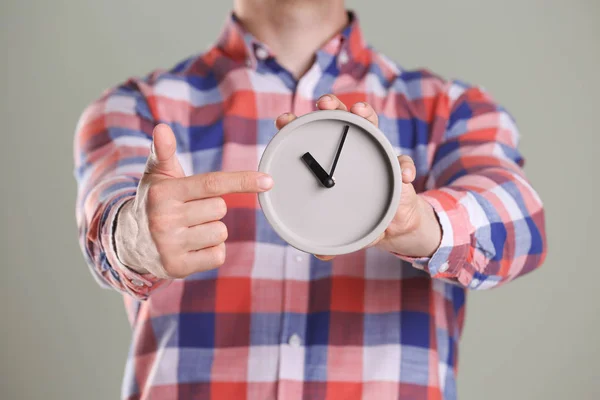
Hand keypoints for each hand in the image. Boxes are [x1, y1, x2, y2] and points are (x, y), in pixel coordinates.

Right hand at [115, 124, 273, 278]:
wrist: (129, 242)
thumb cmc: (154, 201)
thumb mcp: (157, 175)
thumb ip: (164, 151)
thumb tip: (162, 128)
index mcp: (163, 193)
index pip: (212, 184)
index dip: (242, 181)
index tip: (268, 181)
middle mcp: (163, 219)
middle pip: (220, 209)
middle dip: (210, 208)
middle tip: (188, 211)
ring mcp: (169, 245)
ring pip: (220, 232)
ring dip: (211, 231)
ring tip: (187, 230)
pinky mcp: (177, 268)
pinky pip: (218, 254)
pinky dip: (211, 250)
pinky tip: (191, 247)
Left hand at [275, 94, 441, 260]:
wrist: (391, 224)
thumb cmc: (359, 218)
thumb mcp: (342, 230)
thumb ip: (331, 240)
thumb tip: (319, 254)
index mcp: (329, 162)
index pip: (310, 137)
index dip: (296, 125)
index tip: (283, 120)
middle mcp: (352, 152)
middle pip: (340, 120)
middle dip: (331, 106)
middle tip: (323, 103)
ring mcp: (376, 156)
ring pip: (371, 128)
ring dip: (365, 116)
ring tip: (360, 111)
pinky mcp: (398, 169)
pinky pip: (403, 163)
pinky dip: (405, 168)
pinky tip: (405, 176)